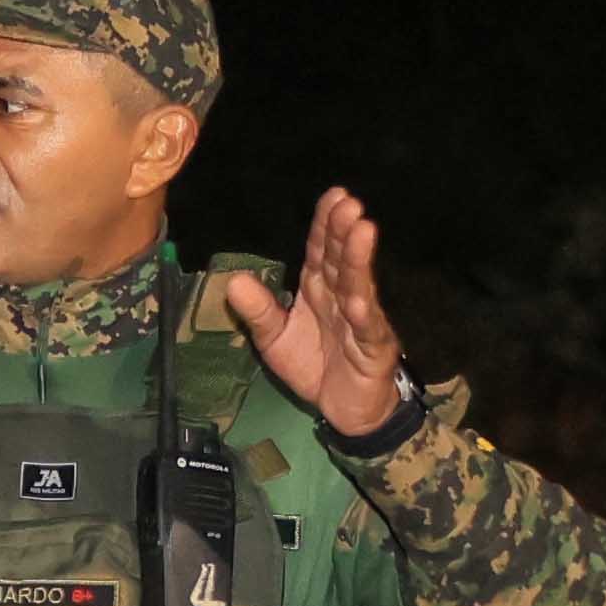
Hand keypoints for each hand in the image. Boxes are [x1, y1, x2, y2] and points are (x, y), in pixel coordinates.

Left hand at [226, 185, 409, 440]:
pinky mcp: (372, 349)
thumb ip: (258, 311)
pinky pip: (366, 330)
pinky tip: (358, 301)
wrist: (343, 410)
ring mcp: (361, 321)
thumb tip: (233, 280)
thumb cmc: (314, 364)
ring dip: (359, 260)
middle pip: (342, 260)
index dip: (326, 224)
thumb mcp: (274, 338)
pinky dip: (363, 315)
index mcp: (319, 288)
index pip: (322, 250)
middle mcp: (342, 297)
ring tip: (362, 231)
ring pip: (359, 287)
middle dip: (344, 232)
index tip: (333, 195)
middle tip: (348, 203)